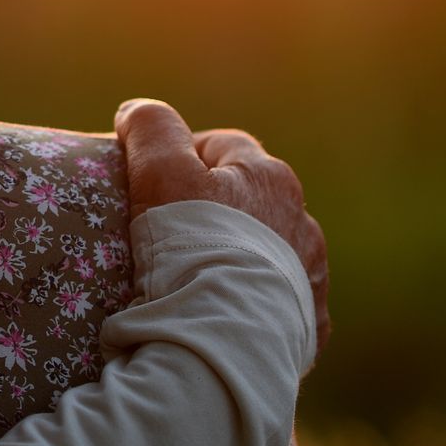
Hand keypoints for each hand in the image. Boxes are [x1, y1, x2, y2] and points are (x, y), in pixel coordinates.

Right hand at [116, 99, 330, 355]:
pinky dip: (256, 305)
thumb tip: (135, 111)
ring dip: (244, 259)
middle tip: (173, 235)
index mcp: (270, 177)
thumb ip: (149, 127)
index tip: (154, 181)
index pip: (224, 146)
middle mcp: (302, 221)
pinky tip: (228, 318)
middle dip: (219, 212)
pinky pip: (280, 305)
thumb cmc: (192, 244)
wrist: (229, 334)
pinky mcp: (308, 325)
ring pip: (271, 254)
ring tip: (200, 283)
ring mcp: (310, 276)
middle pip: (252, 202)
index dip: (184, 156)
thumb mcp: (160, 171)